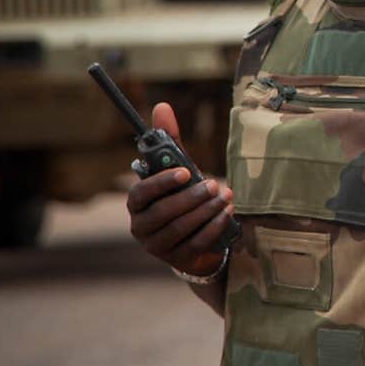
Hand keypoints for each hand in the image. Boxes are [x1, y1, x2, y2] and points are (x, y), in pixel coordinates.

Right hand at [126, 102, 234, 277]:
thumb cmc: (181, 197)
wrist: (193, 240)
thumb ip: (170, 141)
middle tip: (214, 184)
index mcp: (136, 204)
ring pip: (181, 228)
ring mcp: (158, 247)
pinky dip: (214, 226)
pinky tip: (228, 212)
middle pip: (164, 213)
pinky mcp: (178, 259)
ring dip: (206, 210)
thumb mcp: (178, 171)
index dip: (162, 183)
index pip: (140, 194)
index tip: (185, 172)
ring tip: (226, 195)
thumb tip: (163, 106)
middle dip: (191, 197)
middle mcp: (141, 227)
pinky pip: (196, 242)